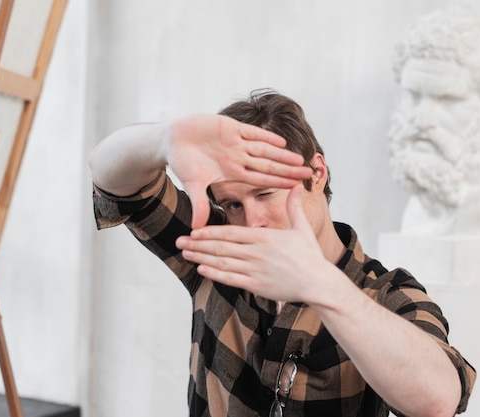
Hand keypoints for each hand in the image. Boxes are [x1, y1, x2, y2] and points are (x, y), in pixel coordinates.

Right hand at [167, 115, 312, 228]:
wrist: (170, 140)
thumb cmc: (182, 162)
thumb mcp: (192, 185)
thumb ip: (200, 204)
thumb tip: (196, 228)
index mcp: (233, 172)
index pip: (261, 179)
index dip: (278, 183)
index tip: (297, 188)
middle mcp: (238, 157)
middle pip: (268, 165)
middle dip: (288, 170)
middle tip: (309, 174)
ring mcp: (236, 142)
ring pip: (265, 149)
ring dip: (282, 155)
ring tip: (300, 160)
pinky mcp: (230, 126)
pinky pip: (252, 132)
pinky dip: (266, 137)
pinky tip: (281, 143)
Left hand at [174, 184, 329, 301]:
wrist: (317, 282)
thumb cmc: (309, 255)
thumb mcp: (302, 227)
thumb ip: (294, 206)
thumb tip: (296, 185)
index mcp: (264, 237)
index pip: (229, 232)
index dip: (209, 231)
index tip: (194, 230)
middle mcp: (256, 253)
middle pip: (220, 247)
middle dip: (197, 244)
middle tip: (179, 240)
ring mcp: (255, 270)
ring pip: (221, 263)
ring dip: (201, 258)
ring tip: (185, 253)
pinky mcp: (256, 286)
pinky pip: (230, 279)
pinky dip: (214, 274)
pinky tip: (202, 269)